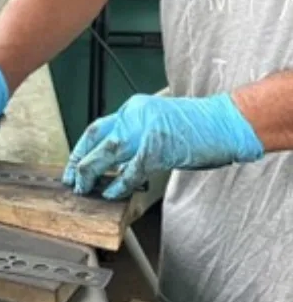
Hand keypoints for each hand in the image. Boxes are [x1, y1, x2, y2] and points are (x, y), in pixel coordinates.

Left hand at [62, 93, 264, 199]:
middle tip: (72, 181)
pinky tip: (111, 193)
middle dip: (79, 162)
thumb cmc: (198, 127)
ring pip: (107, 152)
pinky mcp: (158, 147)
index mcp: (134, 108)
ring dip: (92, 173)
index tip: (72, 165)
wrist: (229, 122)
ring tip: (84, 188)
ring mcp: (146, 130)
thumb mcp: (156, 124)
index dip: (80, 149)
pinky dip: (118, 184)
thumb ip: (133, 136)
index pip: (97, 128)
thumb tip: (109, 160)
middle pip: (97, 139)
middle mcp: (136, 114)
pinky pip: (130, 170)